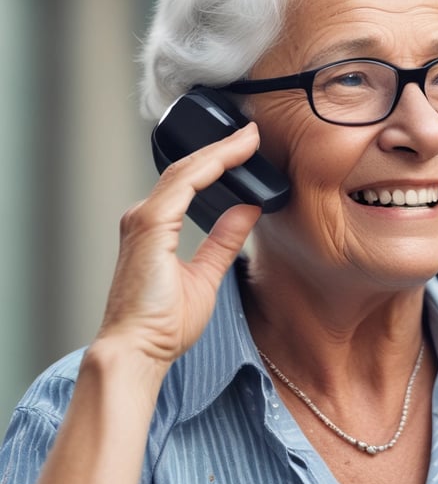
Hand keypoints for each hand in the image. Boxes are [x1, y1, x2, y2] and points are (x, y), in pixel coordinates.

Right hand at [97, 124, 263, 366]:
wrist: (138, 350)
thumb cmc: (162, 325)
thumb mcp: (207, 275)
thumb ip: (224, 240)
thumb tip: (246, 211)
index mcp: (156, 229)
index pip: (191, 183)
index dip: (219, 161)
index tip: (247, 147)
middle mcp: (145, 218)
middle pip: (188, 170)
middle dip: (222, 148)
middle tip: (252, 133)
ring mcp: (144, 220)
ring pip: (185, 172)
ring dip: (218, 151)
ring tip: (248, 137)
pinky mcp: (149, 226)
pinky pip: (182, 186)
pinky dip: (208, 167)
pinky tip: (232, 156)